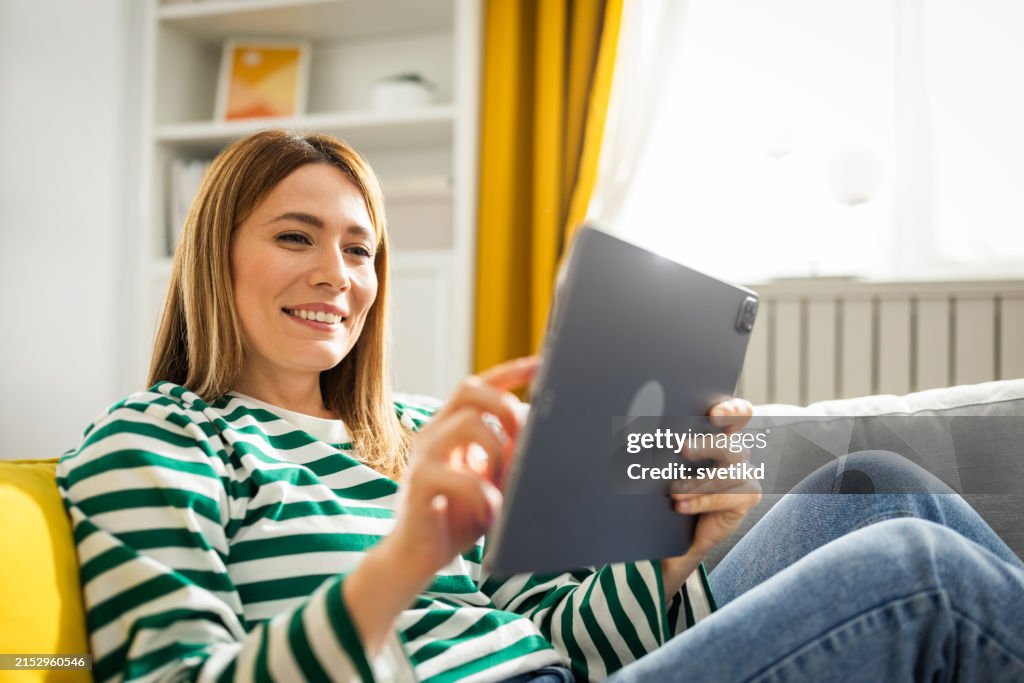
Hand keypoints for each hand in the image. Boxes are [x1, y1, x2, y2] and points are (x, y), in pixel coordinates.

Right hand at [381, 356, 538, 584]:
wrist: (416, 557)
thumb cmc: (457, 515)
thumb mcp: (490, 479)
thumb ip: (508, 453)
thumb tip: (539, 430)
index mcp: (451, 427)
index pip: (479, 386)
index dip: (512, 372)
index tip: (543, 364)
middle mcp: (434, 433)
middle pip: (469, 389)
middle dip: (505, 404)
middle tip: (523, 434)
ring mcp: (423, 456)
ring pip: (468, 425)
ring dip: (499, 454)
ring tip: (505, 486)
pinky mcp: (419, 485)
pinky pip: (461, 478)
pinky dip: (486, 496)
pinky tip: (492, 514)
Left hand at [659, 398, 762, 600]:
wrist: (686, 527)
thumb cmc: (677, 487)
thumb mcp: (669, 464)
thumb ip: (666, 447)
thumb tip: (638, 432)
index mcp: (720, 434)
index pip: (738, 413)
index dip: (732, 410)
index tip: (714, 415)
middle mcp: (736, 451)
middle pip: (731, 445)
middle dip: (707, 446)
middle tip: (684, 448)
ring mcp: (746, 474)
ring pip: (728, 474)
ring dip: (698, 483)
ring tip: (674, 492)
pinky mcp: (748, 497)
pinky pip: (727, 498)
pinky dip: (702, 501)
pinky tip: (681, 505)